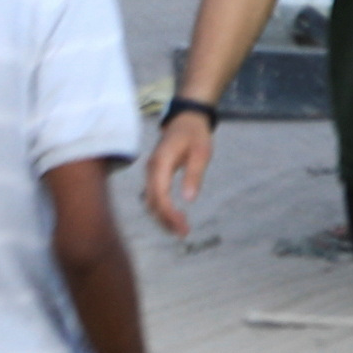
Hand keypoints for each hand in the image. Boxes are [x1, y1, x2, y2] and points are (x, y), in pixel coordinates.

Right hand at [142, 109, 216, 237]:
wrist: (186, 119)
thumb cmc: (195, 134)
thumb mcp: (201, 153)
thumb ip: (194, 175)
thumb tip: (188, 199)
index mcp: (161, 163)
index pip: (160, 195)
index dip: (169, 213)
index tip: (182, 227)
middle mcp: (151, 169)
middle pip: (152, 201)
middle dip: (165, 219)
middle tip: (183, 233)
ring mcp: (151, 172)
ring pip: (150, 200)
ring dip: (163, 216)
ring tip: (179, 229)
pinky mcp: (154, 174)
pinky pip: (153, 195)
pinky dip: (161, 208)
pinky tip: (174, 217)